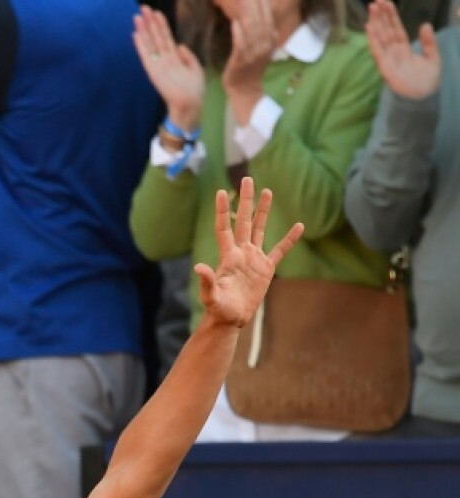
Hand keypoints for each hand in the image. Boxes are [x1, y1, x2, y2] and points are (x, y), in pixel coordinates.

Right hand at [133, 4, 203, 130]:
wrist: (190, 104)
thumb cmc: (194, 90)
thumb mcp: (195, 68)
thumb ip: (188, 55)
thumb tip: (180, 44)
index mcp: (174, 58)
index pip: (166, 37)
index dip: (161, 24)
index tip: (156, 12)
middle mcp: (164, 59)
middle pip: (156, 37)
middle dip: (150, 22)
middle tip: (143, 8)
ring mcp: (158, 65)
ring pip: (150, 43)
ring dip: (143, 29)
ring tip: (137, 16)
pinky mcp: (153, 71)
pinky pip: (146, 55)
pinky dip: (141, 45)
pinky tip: (136, 34)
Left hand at [195, 176, 303, 327]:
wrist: (231, 318)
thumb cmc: (218, 308)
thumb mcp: (211, 296)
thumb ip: (207, 281)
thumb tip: (199, 267)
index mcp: (228, 256)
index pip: (224, 227)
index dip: (222, 210)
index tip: (220, 192)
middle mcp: (241, 252)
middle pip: (243, 220)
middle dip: (245, 200)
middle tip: (247, 179)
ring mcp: (254, 258)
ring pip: (259, 228)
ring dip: (263, 211)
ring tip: (267, 191)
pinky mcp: (266, 268)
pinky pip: (280, 250)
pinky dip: (289, 239)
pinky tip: (298, 226)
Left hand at [221, 0, 277, 122]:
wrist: (245, 88)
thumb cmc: (250, 64)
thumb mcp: (261, 45)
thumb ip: (261, 29)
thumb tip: (256, 10)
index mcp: (271, 39)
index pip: (268, 16)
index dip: (263, 2)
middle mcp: (265, 44)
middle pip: (261, 20)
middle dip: (254, 4)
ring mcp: (255, 53)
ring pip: (252, 30)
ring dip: (246, 14)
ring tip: (241, 0)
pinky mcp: (242, 60)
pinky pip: (241, 44)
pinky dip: (239, 33)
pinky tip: (235, 22)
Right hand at [366, 0, 440, 99]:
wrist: (423, 97)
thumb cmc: (427, 80)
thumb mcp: (433, 57)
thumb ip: (429, 42)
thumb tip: (425, 24)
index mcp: (404, 47)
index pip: (397, 28)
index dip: (391, 16)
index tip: (386, 3)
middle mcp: (394, 51)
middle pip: (386, 30)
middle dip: (381, 16)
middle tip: (375, 1)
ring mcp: (388, 58)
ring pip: (381, 36)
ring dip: (376, 22)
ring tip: (372, 8)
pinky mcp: (384, 66)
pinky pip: (377, 50)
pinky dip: (373, 39)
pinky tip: (369, 27)